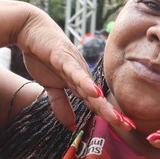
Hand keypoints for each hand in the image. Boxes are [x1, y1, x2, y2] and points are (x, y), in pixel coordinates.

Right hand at [15, 10, 126, 131]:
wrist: (30, 30)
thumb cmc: (43, 56)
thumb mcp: (50, 87)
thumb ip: (61, 105)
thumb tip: (71, 126)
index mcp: (79, 84)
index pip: (96, 104)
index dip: (109, 116)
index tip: (125, 128)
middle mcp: (81, 77)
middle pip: (98, 100)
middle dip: (112, 114)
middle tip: (128, 127)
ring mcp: (74, 67)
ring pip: (90, 89)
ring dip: (103, 104)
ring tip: (116, 118)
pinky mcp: (63, 58)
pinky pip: (75, 72)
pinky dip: (85, 83)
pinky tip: (95, 92)